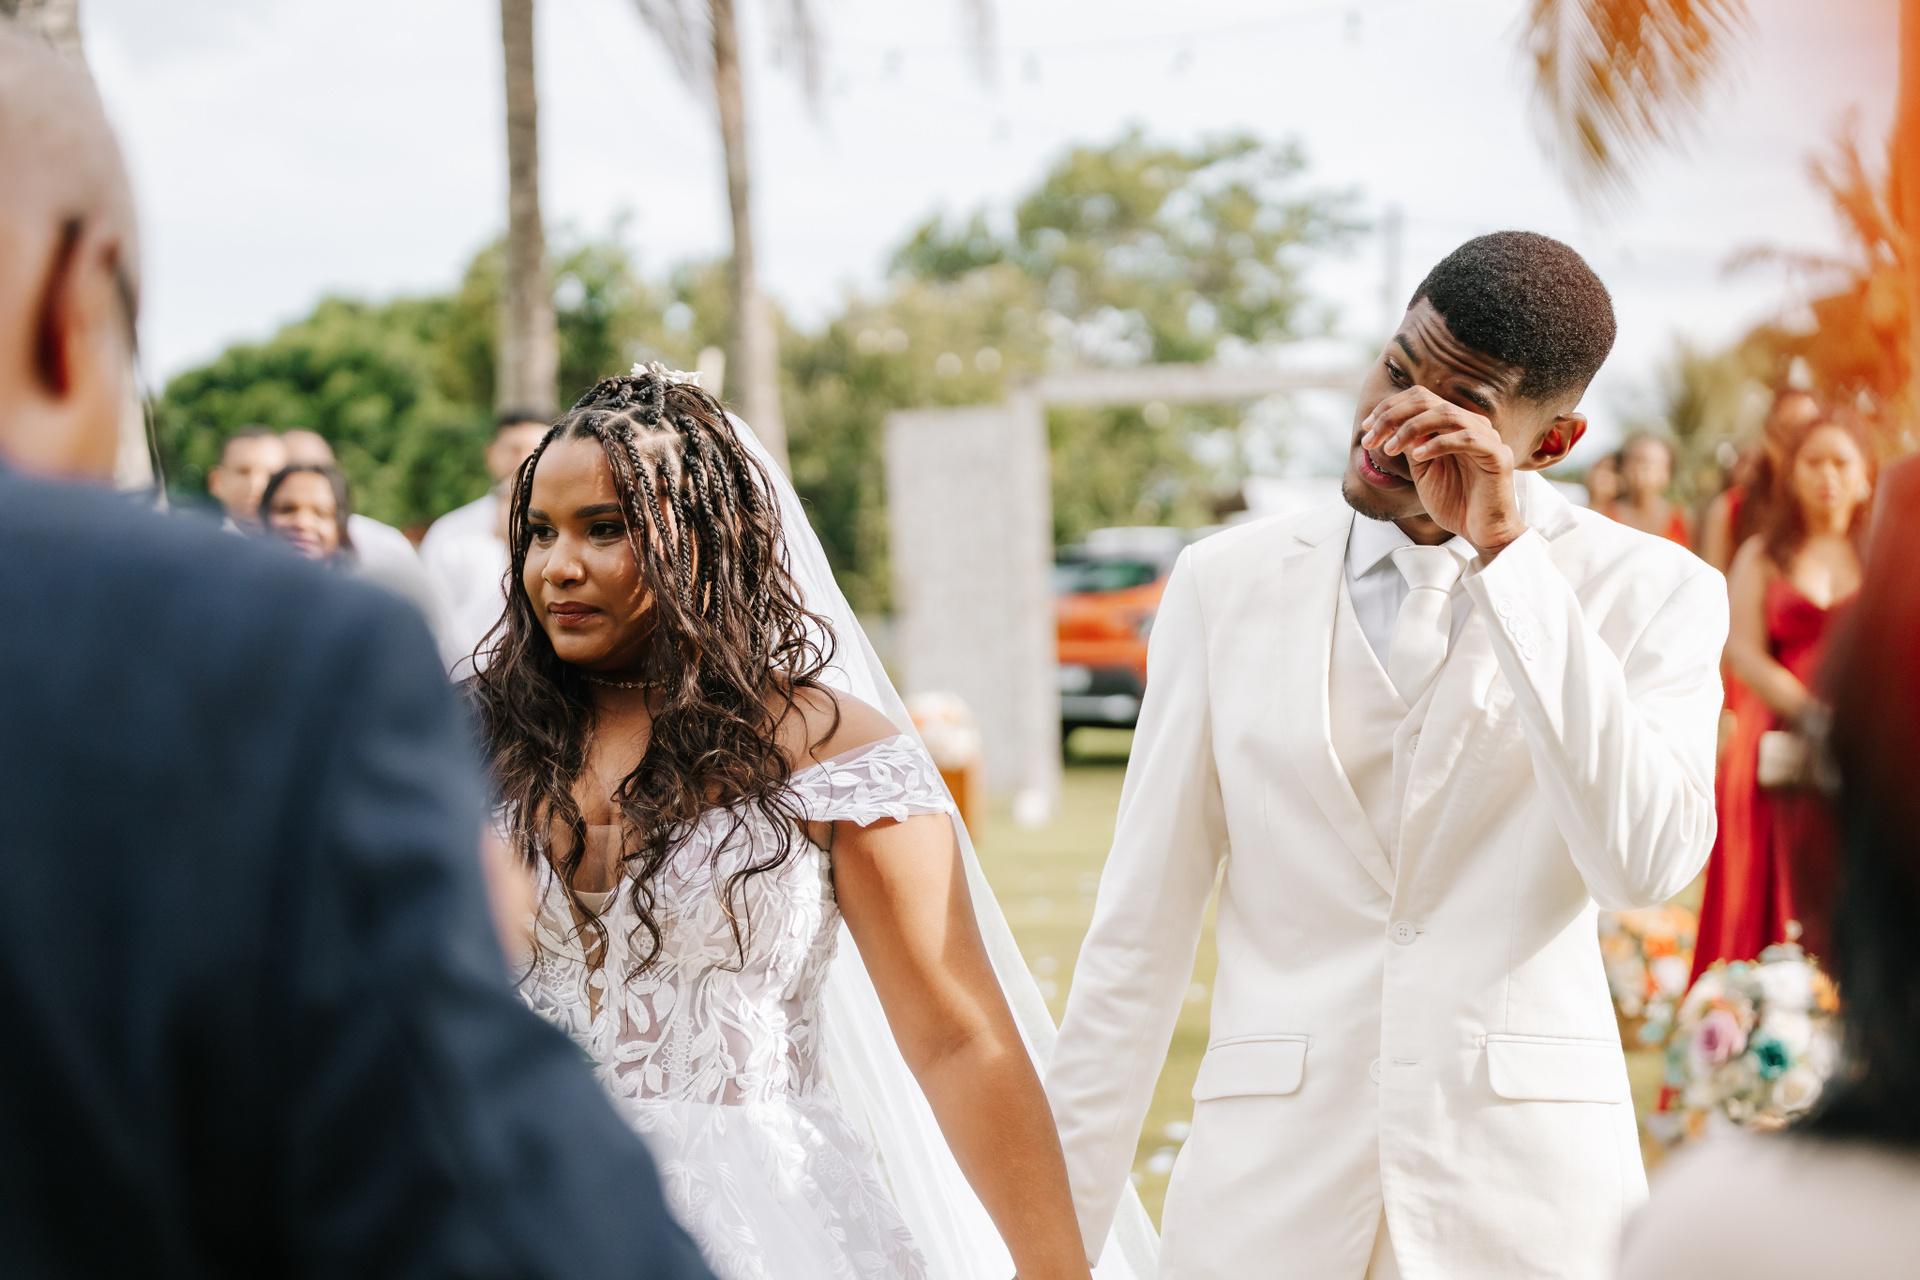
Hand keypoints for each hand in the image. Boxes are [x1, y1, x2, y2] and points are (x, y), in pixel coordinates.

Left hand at [1361, 387, 1527, 557]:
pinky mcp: (1498, 456)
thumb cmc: (1454, 503)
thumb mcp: (1423, 470)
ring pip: (1446, 414)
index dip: (1390, 407)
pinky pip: (1467, 438)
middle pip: (1428, 401)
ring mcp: (1488, 437)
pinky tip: (1418, 456)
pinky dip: (1438, 443)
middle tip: (1370, 438)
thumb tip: (1389, 425)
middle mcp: (1472, 424)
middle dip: (1393, 416)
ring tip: (1390, 449)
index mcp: (1454, 425)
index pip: (1421, 399)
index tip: (1366, 427)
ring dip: (1411, 428)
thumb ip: (1411, 445)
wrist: (1482, 532)